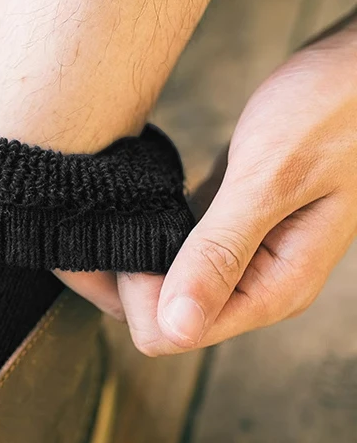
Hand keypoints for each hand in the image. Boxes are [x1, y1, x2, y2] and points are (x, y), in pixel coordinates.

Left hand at [67, 27, 356, 354]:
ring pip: (165, 279)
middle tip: (111, 216)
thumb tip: (175, 329)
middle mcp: (256, 281)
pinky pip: (175, 247)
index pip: (173, 332)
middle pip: (164, 312)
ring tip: (122, 205)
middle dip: (129, 273)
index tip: (123, 238)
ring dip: (137, 250)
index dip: (136, 292)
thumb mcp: (271, 179)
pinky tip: (141, 200)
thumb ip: (222, 253)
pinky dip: (153, 228)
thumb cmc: (332, 110)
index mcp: (273, 288)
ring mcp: (242, 254)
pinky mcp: (229, 224)